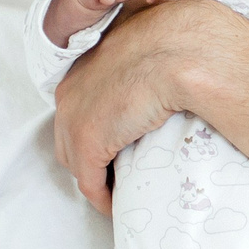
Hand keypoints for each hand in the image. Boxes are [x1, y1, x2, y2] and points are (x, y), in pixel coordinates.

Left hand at [52, 0, 230, 211]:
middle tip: (116, 172)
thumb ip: (144, 62)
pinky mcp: (88, 142)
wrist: (180, 48)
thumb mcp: (151, 48)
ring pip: (76, 162)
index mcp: (84, 66)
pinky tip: (117, 206)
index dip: (97, 129)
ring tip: (119, 190)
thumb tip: (163, 71)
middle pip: (69, 138)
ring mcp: (75, 117)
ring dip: (95, 178)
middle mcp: (70, 91)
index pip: (79, 108)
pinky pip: (89, 183)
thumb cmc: (176, 42)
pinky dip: (102, 198)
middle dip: (87, 158)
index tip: (119, 143)